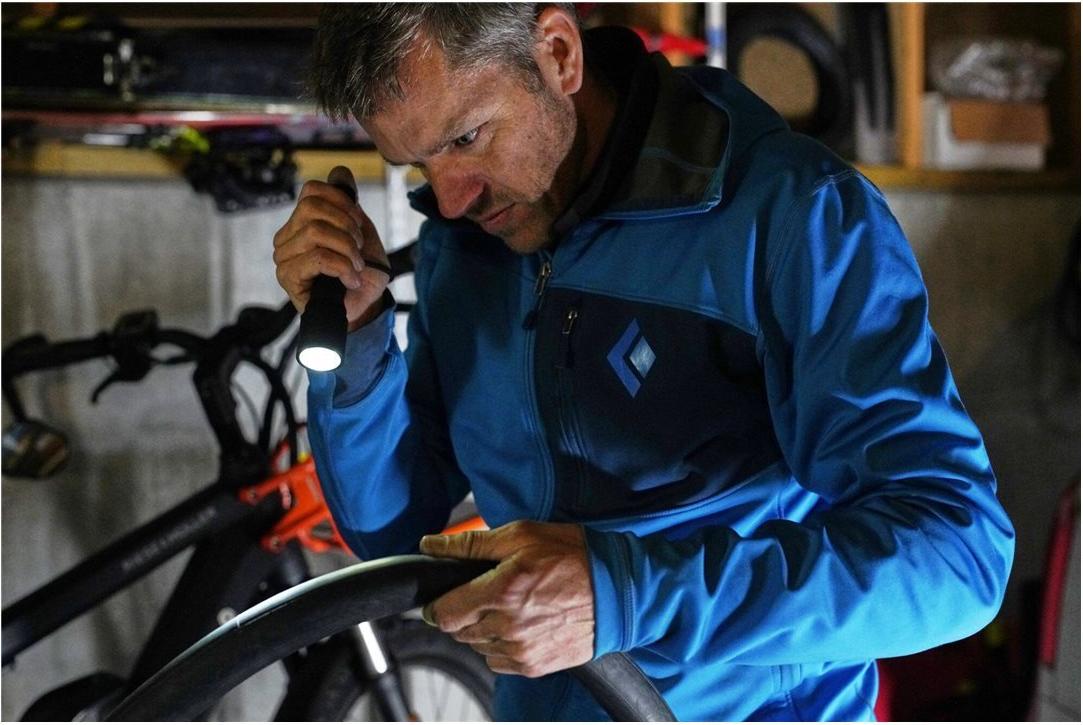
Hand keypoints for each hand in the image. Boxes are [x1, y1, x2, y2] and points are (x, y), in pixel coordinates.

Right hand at [273, 166, 390, 330]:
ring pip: (315, 232)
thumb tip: (339, 170)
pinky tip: (351, 280)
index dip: (342, 202)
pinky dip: (342, 267)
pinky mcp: (287, 276)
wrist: (364, 308)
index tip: (359, 225)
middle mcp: (287, 236)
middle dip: (346, 226)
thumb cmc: (361, 273)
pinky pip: (316, 257)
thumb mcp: (361, 231)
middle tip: (359, 248)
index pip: (312, 190)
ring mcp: (284, 256)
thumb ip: (349, 203)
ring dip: (347, 249)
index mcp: (302, 221)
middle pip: (312, 208)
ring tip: (356, 267)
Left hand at [419, 521, 594, 677]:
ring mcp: (522, 650)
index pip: (444, 613)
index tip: (442, 597)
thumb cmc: (574, 557)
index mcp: (502, 590)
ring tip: (510, 606)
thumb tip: (431, 545)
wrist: (618, 590)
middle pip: (458, 631)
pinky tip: (520, 624)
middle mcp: (509, 626)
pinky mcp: (535, 665)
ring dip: (482, 629)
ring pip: (477, 646)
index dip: (437, 604)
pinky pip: (498, 661)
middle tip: (486, 592)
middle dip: (464, 611)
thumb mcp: (522, 535)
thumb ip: (471, 544)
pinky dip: (501, 645)